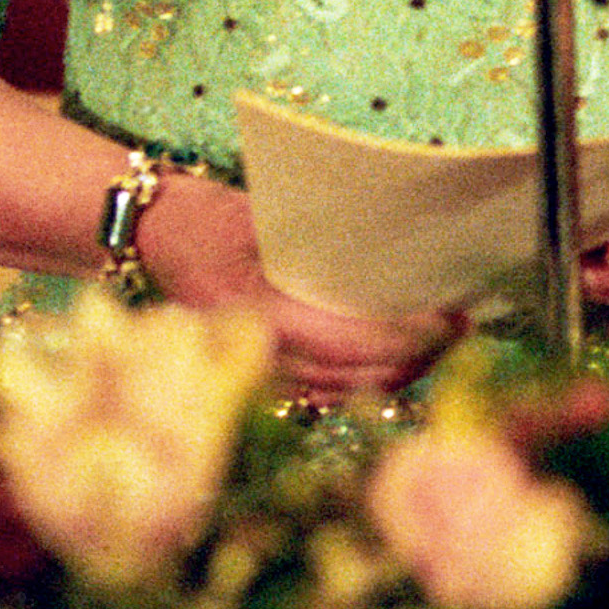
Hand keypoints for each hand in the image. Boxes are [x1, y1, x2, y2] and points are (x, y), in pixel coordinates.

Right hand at [136, 169, 463, 403]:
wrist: (149, 235)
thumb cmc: (207, 215)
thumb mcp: (265, 215)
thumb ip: (324, 244)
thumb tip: (402, 259)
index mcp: (256, 309)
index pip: (350, 343)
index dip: (408, 338)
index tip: (451, 319)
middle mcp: (255, 353)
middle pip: (355, 378)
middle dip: (416, 358)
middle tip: (459, 329)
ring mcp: (254, 372)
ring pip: (343, 393)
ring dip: (396, 373)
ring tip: (437, 342)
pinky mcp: (257, 377)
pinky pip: (323, 393)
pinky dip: (363, 380)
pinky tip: (394, 358)